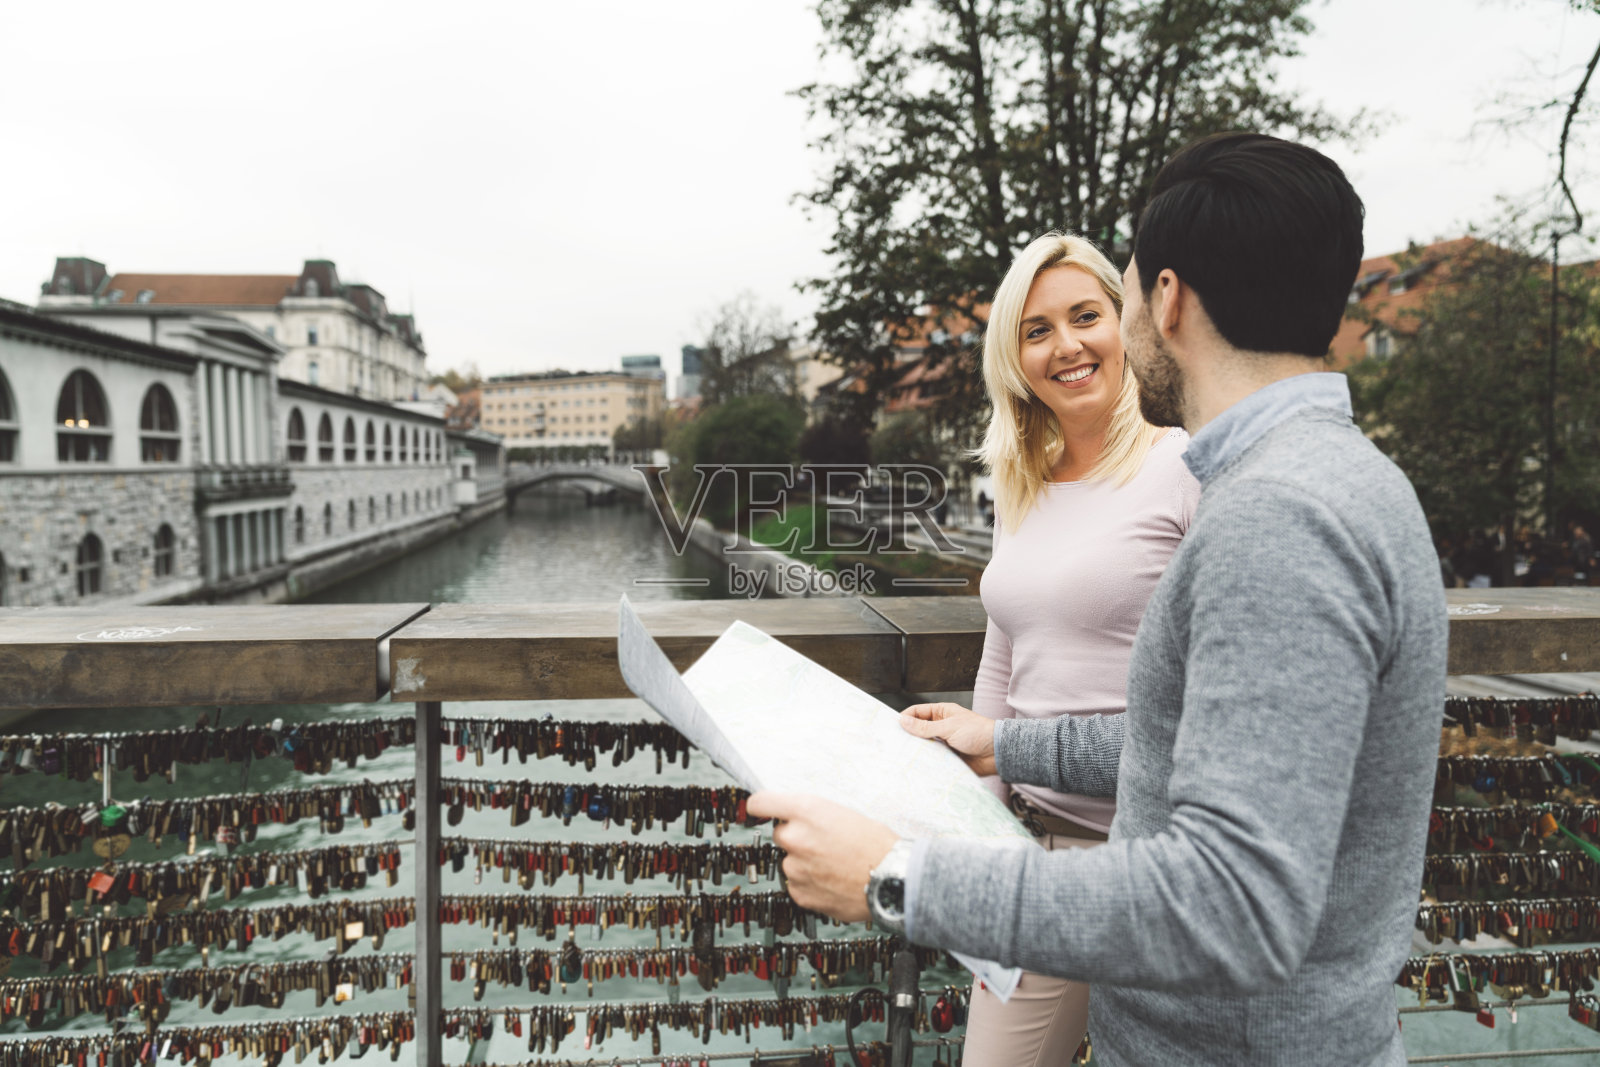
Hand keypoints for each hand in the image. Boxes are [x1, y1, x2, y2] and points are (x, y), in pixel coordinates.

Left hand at [745, 793, 897, 922]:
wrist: (893, 880)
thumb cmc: (877, 845)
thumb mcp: (844, 813)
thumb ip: (812, 815)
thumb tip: (794, 819)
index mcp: (806, 811)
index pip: (761, 803)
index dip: (760, 806)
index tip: (758, 810)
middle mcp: (796, 838)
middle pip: (780, 834)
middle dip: (797, 838)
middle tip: (823, 843)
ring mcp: (795, 868)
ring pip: (791, 862)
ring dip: (806, 863)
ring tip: (836, 866)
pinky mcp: (800, 893)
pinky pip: (798, 884)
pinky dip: (811, 884)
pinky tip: (834, 881)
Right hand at [899, 702, 997, 775]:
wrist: (997, 753)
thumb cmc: (977, 733)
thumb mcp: (948, 727)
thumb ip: (925, 727)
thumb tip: (903, 721)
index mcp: (942, 713)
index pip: (918, 712)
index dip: (905, 718)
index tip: (892, 727)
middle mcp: (941, 727)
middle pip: (918, 730)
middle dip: (908, 736)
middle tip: (893, 744)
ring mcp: (944, 743)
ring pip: (924, 746)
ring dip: (916, 750)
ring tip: (902, 756)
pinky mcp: (948, 758)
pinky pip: (933, 760)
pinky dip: (925, 762)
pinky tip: (916, 766)